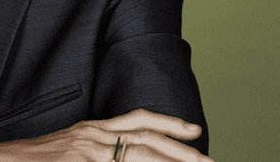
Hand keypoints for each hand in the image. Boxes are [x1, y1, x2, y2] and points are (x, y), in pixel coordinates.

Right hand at [0, 108, 210, 161]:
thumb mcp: (70, 150)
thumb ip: (98, 152)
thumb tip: (124, 156)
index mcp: (93, 128)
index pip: (139, 121)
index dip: (170, 124)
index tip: (195, 131)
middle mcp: (92, 135)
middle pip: (147, 139)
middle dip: (182, 153)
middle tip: (208, 161)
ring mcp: (84, 152)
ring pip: (137, 154)